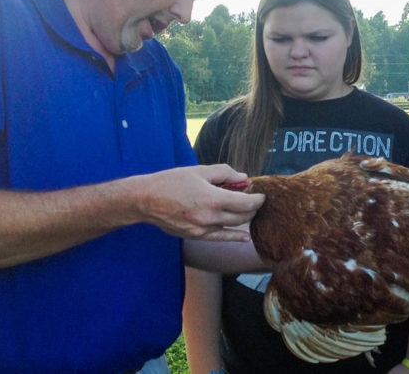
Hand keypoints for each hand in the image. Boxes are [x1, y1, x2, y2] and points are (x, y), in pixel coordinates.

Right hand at [135, 164, 264, 240]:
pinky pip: (220, 237)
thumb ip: (225, 173)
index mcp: (213, 199)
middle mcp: (210, 217)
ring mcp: (203, 230)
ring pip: (233, 227)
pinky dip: (234, 236)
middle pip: (243, 216)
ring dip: (244, 219)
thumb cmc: (172, 182)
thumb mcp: (200, 171)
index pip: (246, 203)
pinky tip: (244, 236)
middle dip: (253, 208)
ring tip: (249, 212)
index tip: (262, 195)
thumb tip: (243, 178)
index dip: (258, 199)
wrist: (146, 200)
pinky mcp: (196, 236)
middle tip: (253, 199)